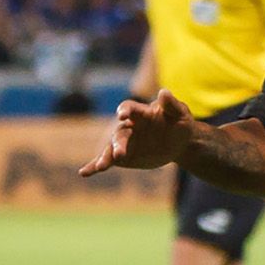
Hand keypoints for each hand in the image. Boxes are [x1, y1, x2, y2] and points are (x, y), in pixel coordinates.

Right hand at [79, 90, 195, 175]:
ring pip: (111, 149)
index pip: (129, 109)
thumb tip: (164, 92)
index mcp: (140, 113)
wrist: (179, 141)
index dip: (125, 111)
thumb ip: (171, 105)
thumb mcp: (179, 114)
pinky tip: (84, 172)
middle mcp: (128, 127)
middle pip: (119, 134)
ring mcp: (125, 142)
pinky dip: (95, 166)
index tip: (121, 115)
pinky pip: (108, 160)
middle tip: (119, 154)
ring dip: (105, 157)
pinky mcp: (123, 157)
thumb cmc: (179, 123)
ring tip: (100, 167)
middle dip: (118, 144)